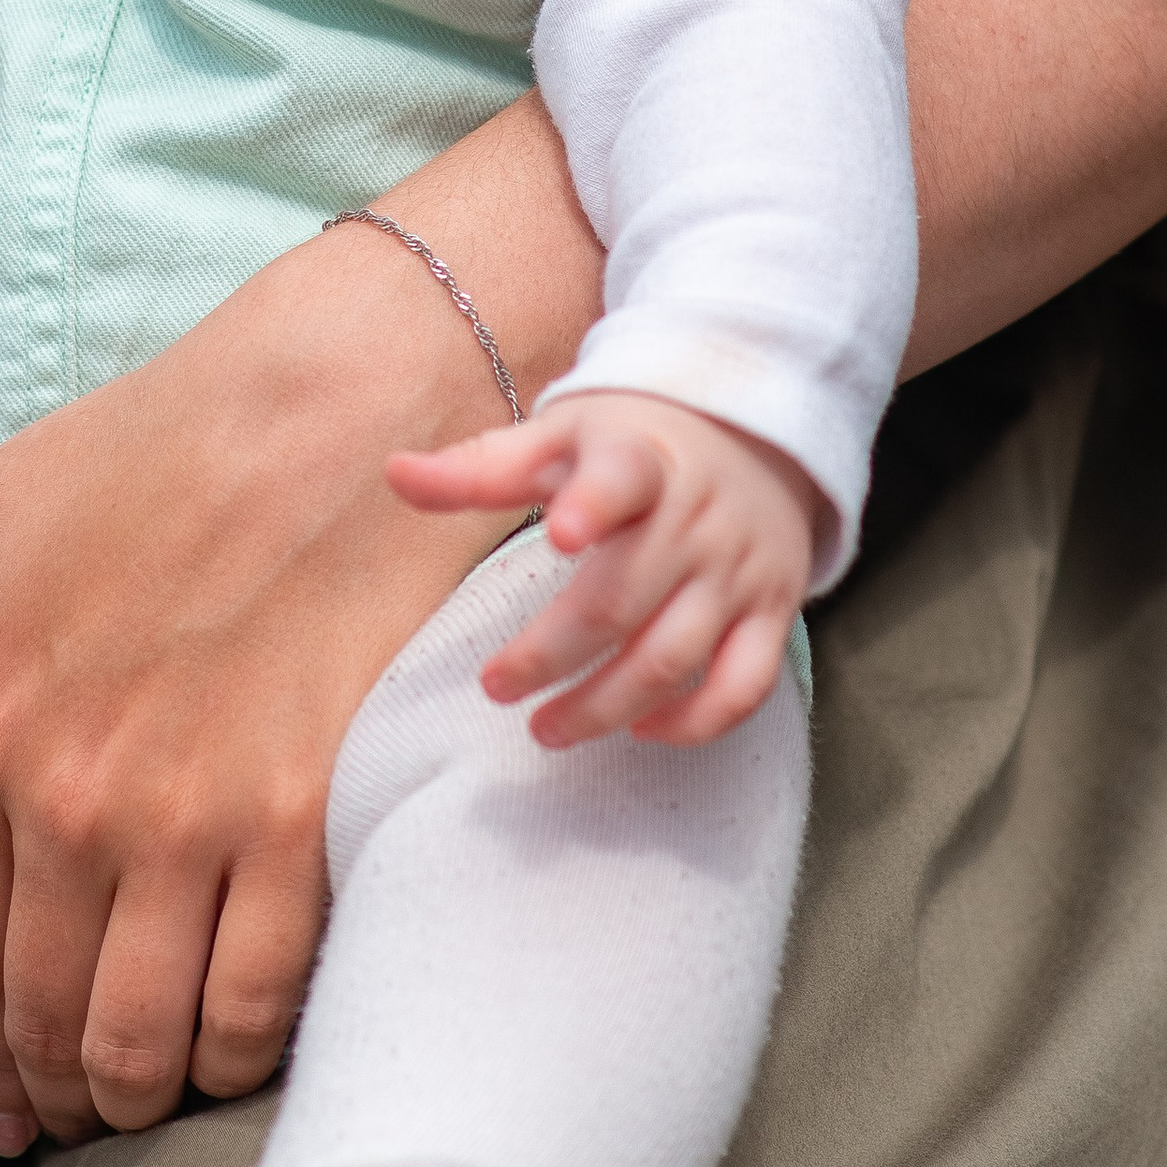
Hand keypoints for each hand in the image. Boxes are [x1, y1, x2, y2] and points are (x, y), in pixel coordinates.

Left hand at [0, 94, 606, 1149]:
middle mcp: (72, 799)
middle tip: (58, 1121)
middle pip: (48, 1015)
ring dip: (133, 1093)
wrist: (330, 402)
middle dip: (46, 1093)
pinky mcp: (302, 818)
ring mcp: (191, 818)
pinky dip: (236, 1052)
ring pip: (146, 1035)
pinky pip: (259, 997)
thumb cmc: (145, 450)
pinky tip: (228, 1052)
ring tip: (136, 1099)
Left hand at [390, 390, 817, 747]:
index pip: (621, 477)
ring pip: (675, 656)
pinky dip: (697, 721)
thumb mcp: (562, 437)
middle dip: (552, 653)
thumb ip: (482, 467)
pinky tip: (642, 730)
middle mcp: (696, 519)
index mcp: (640, 461)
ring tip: (546, 728)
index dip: (592, 504)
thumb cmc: (636, 443)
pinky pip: (745, 683)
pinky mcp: (772, 612)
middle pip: (622, 600)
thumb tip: (394, 474)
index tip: (558, 531)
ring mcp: (739, 571)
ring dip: (607, 704)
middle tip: (494, 686)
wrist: (758, 435)